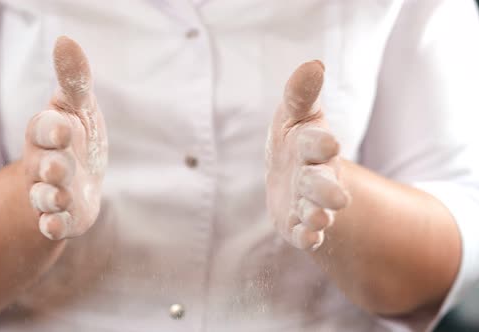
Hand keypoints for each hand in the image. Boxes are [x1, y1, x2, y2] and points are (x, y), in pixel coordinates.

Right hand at [23, 36, 107, 239]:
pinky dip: (53, 226)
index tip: (63, 127)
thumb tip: (66, 41)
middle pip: (42, 165)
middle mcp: (44, 164)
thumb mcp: (79, 108)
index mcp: (48, 133)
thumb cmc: (77, 139)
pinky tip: (56, 227)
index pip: (43, 128)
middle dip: (50, 167)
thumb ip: (75, 81)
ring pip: (44, 197)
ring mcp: (50, 193)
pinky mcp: (61, 217)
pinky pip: (52, 224)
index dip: (51, 128)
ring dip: (51, 198)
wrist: (77, 181)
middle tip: (58, 168)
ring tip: (62, 198)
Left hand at [266, 60, 348, 250]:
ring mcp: (307, 202)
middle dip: (327, 189)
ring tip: (320, 218)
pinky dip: (306, 236)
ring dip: (318, 215)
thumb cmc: (293, 142)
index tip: (328, 143)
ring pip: (315, 210)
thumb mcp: (293, 116)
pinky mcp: (297, 224)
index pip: (316, 143)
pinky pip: (303, 233)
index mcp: (313, 146)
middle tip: (339, 198)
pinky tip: (307, 239)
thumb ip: (300, 94)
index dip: (320, 142)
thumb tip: (313, 64)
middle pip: (322, 183)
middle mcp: (315, 176)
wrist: (288, 177)